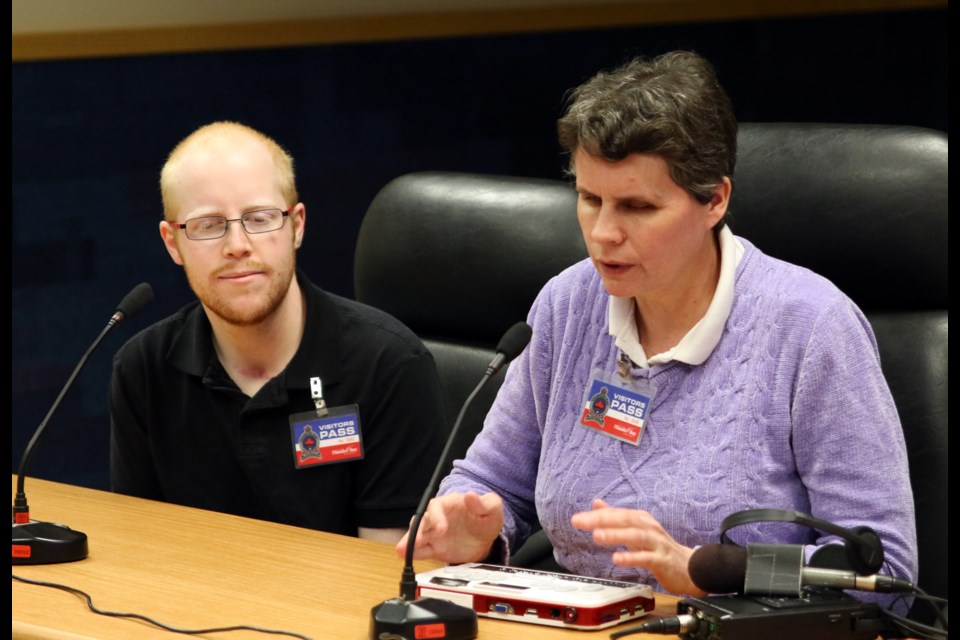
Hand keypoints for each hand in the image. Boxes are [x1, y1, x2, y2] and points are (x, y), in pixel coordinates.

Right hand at [395, 491, 503, 563]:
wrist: (486, 537)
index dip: (436, 516)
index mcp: (449, 504)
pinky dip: (413, 553)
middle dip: (417, 530)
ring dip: (409, 542)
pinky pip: (422, 550)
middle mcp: (438, 517)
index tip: (441, 529)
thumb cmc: (487, 517)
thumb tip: (471, 495)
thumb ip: (483, 503)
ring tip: (401, 550)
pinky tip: (405, 556)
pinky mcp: (435, 548)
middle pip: (422, 520)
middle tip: (416, 541)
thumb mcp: (492, 508)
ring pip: (418, 535)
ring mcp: (434, 533)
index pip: (436, 506)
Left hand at [571, 498, 706, 595]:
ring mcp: (656, 543)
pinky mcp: (662, 560)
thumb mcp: (636, 529)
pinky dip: (631, 557)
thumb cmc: (660, 548)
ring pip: (635, 536)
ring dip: (615, 535)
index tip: (576, 519)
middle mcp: (648, 527)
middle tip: (579, 522)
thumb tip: (596, 503)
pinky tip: (617, 559)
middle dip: (600, 520)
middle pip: (623, 520)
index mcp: (640, 519)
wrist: (691, 567)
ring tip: (596, 536)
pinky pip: (645, 557)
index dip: (596, 515)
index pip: (615, 514)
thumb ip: (616, 517)